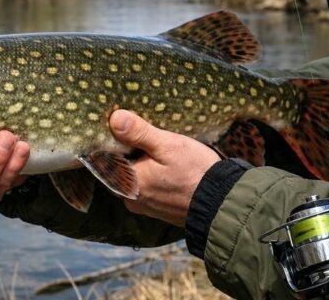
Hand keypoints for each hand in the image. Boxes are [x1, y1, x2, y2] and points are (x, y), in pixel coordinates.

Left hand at [110, 109, 221, 226]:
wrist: (222, 203)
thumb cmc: (195, 173)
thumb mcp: (167, 145)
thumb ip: (139, 133)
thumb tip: (114, 118)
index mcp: (127, 183)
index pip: (106, 158)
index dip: (113, 139)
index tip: (121, 124)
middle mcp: (130, 198)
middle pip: (120, 168)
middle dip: (128, 152)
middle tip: (142, 133)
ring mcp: (144, 206)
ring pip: (134, 178)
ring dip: (141, 164)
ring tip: (155, 147)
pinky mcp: (157, 209)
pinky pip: (147, 187)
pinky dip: (152, 175)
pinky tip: (164, 165)